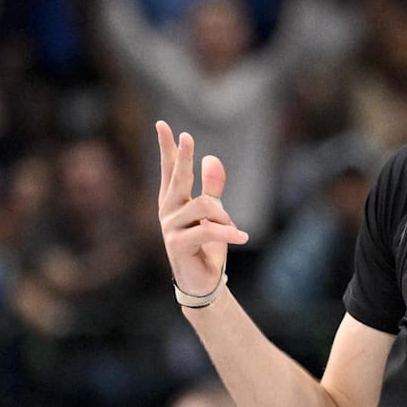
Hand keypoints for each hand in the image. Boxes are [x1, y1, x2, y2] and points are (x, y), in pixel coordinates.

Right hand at [156, 121, 248, 295]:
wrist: (203, 281)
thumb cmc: (207, 245)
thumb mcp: (214, 213)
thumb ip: (212, 187)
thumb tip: (211, 158)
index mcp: (174, 201)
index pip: (169, 169)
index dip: (167, 148)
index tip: (163, 125)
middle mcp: (168, 211)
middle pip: (178, 178)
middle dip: (183, 157)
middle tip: (187, 136)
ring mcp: (170, 228)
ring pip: (205, 206)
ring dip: (225, 218)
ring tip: (232, 231)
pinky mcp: (178, 244)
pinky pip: (209, 230)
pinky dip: (229, 234)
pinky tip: (243, 238)